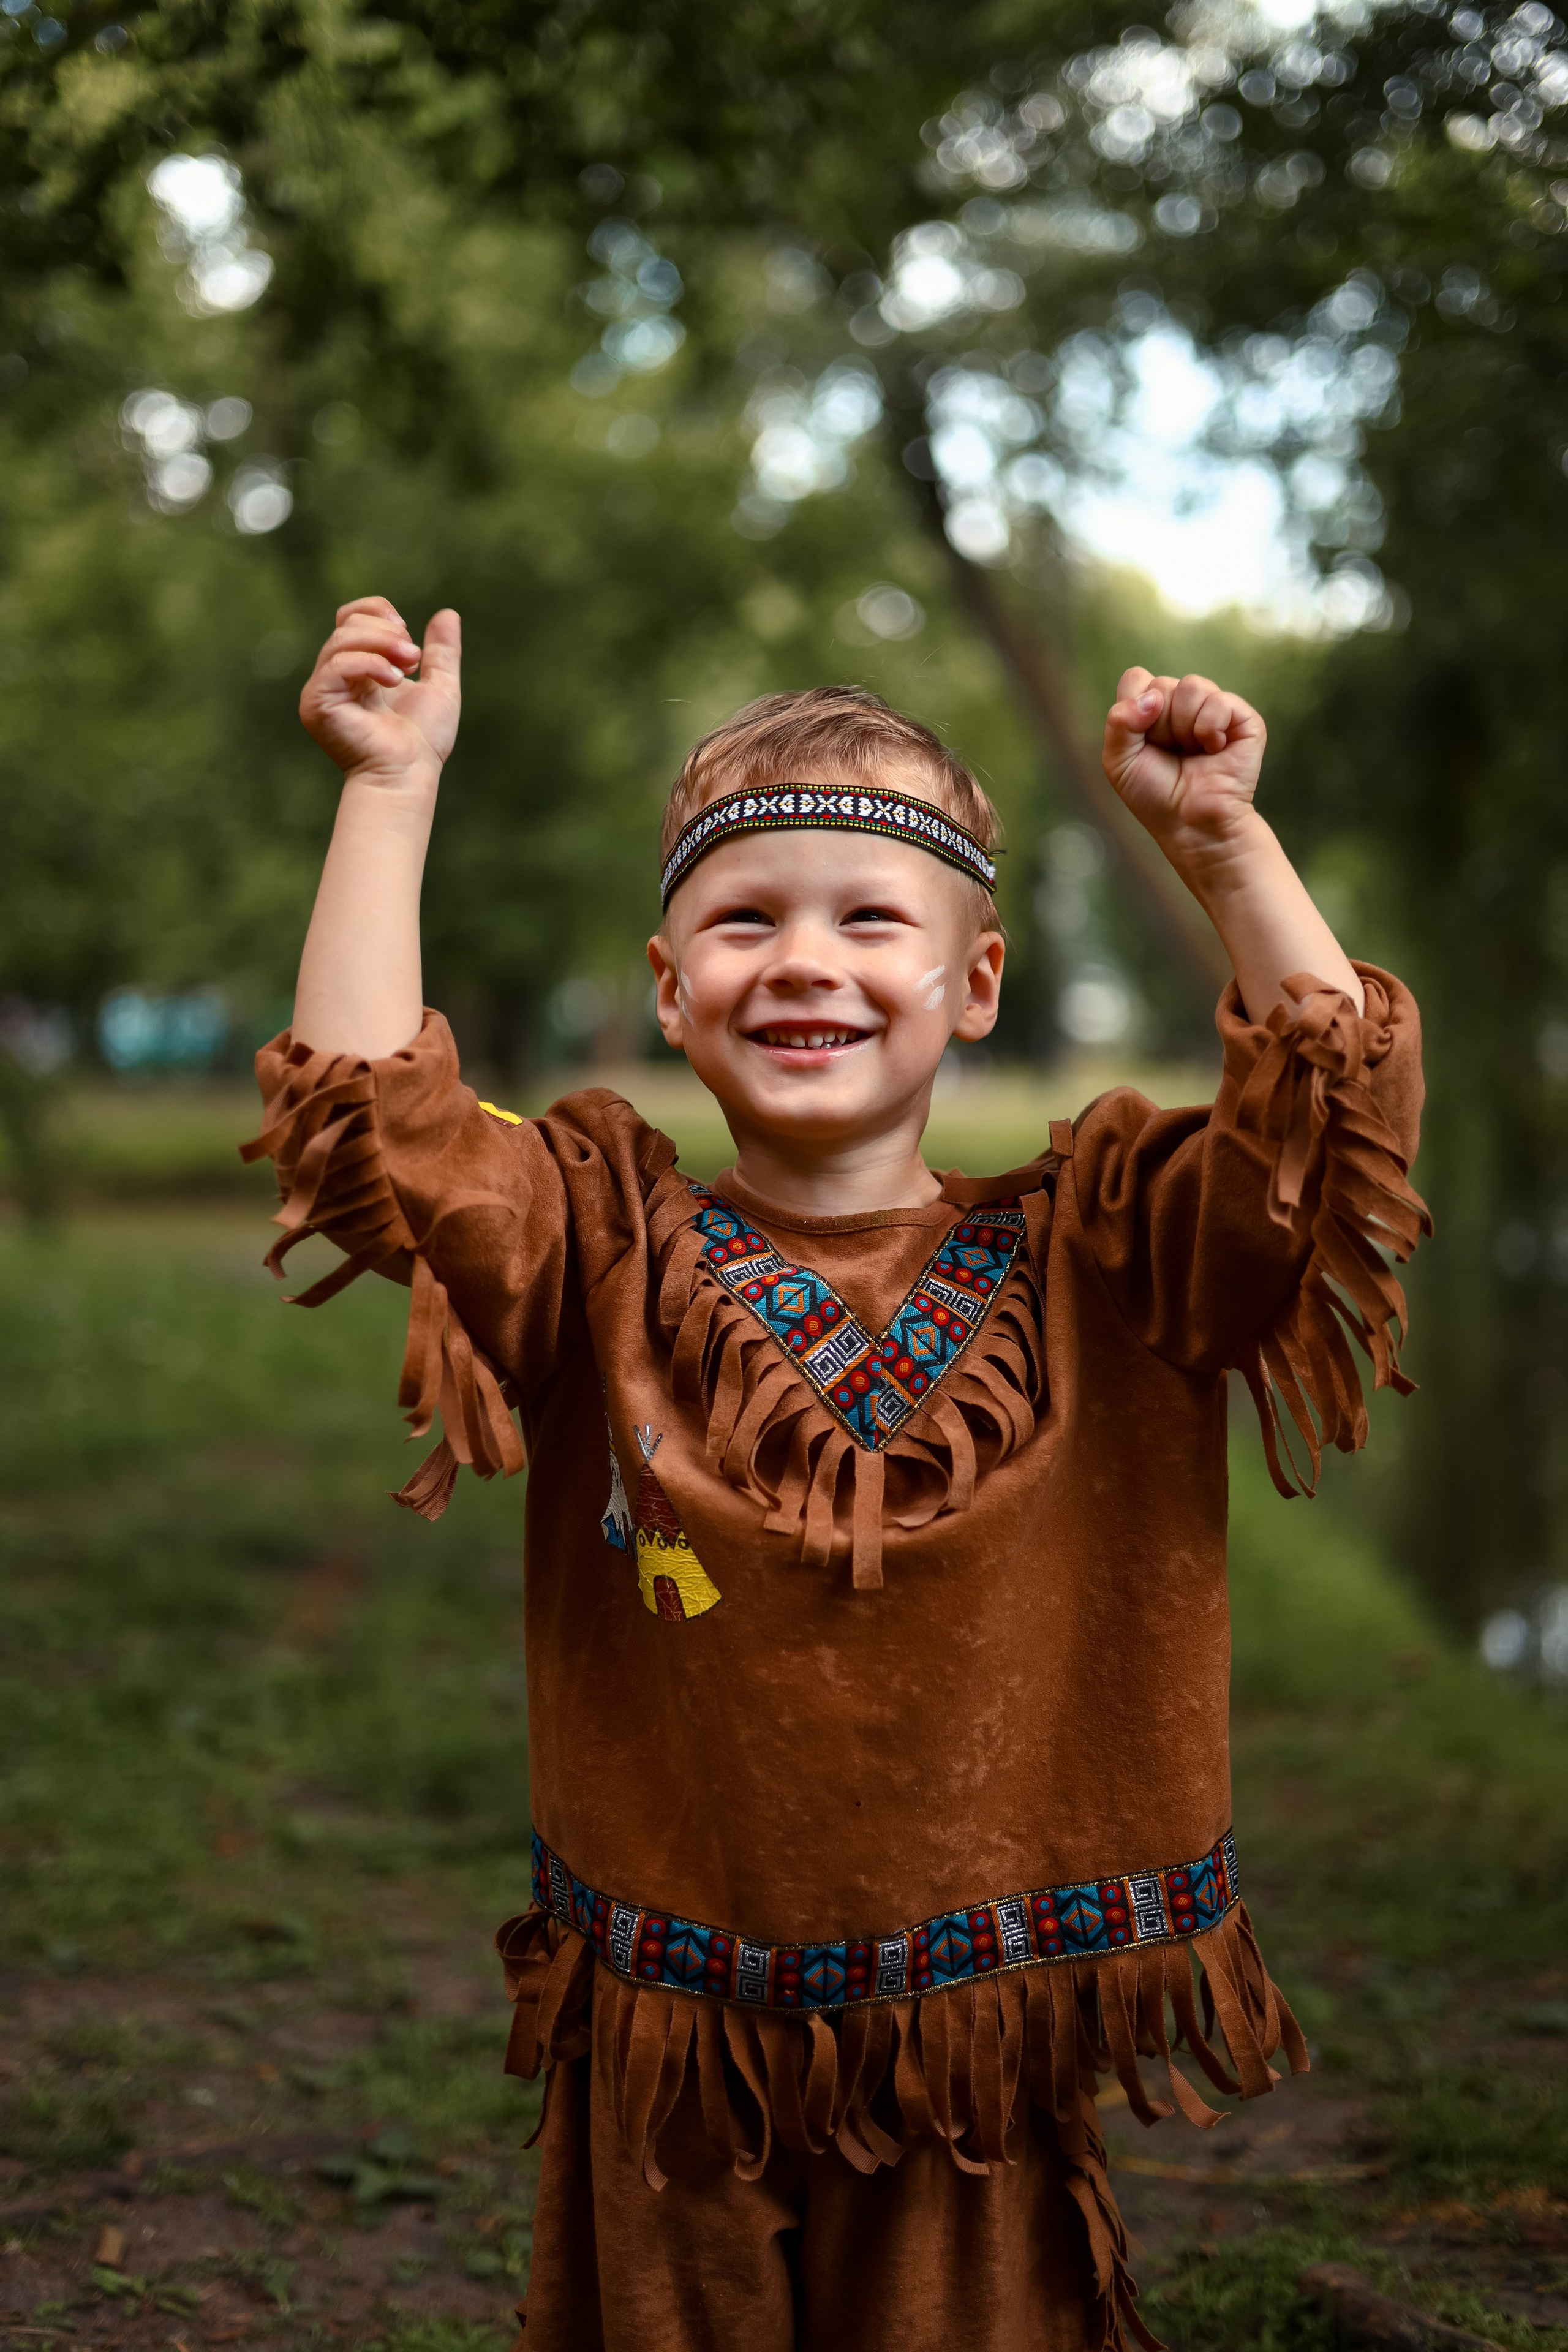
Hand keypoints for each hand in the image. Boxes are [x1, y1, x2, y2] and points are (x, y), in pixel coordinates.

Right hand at [299, 596, 461, 786]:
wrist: (408, 775)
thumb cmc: (422, 743)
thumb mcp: (440, 688)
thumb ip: (442, 653)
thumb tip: (448, 613)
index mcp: (357, 669)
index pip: (352, 618)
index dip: (379, 612)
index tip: (410, 635)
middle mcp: (334, 676)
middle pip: (349, 624)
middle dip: (387, 632)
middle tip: (413, 658)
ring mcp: (322, 689)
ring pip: (342, 639)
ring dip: (382, 644)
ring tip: (408, 667)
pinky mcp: (317, 702)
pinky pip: (337, 664)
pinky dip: (370, 664)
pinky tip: (393, 680)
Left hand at [1102, 668, 1265, 867]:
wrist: (1191, 824)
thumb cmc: (1155, 796)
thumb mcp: (1119, 761)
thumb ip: (1119, 722)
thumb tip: (1153, 697)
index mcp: (1152, 708)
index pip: (1137, 679)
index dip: (1134, 709)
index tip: (1141, 741)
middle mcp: (1183, 703)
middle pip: (1161, 684)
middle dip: (1158, 727)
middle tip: (1171, 754)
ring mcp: (1214, 708)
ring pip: (1192, 686)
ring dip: (1184, 728)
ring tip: (1193, 752)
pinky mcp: (1243, 718)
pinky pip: (1219, 701)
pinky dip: (1209, 730)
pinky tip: (1214, 751)